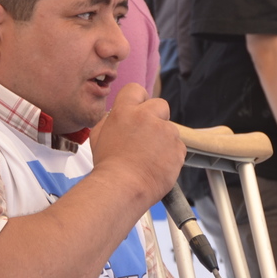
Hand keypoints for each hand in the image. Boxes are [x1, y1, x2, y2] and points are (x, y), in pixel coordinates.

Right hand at [90, 83, 183, 207]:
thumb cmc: (108, 166)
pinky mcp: (177, 148)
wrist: (123, 187)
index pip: (136, 89)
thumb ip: (110, 121)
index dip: (138, 99)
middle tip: (148, 135)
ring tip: (149, 158)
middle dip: (157, 116)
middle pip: (160, 104)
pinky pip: (178, 147)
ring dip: (163, 139)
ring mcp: (165, 132)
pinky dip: (171, 155)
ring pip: (170, 129)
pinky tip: (157, 165)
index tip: (139, 110)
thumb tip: (117, 116)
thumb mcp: (98, 136)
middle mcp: (147, 117)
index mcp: (125, 111)